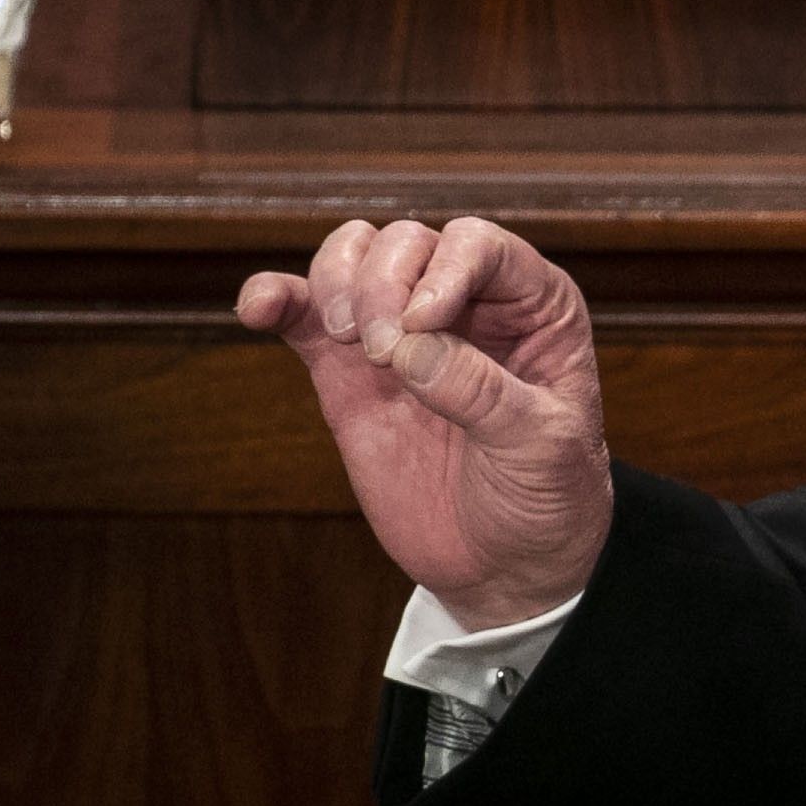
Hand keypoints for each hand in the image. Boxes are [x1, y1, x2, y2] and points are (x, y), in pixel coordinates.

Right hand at [237, 217, 612, 626]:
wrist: (506, 561)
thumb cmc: (547, 493)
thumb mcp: (541, 448)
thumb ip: (482, 393)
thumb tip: (410, 348)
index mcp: (533, 305)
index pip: (479, 244)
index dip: (444, 269)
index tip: (422, 324)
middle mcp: (466, 301)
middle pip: (408, 243)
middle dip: (383, 284)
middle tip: (381, 352)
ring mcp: (403, 330)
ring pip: (355, 256)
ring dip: (337, 282)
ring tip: (348, 341)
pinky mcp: (347, 368)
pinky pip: (304, 311)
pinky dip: (275, 297)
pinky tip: (258, 308)